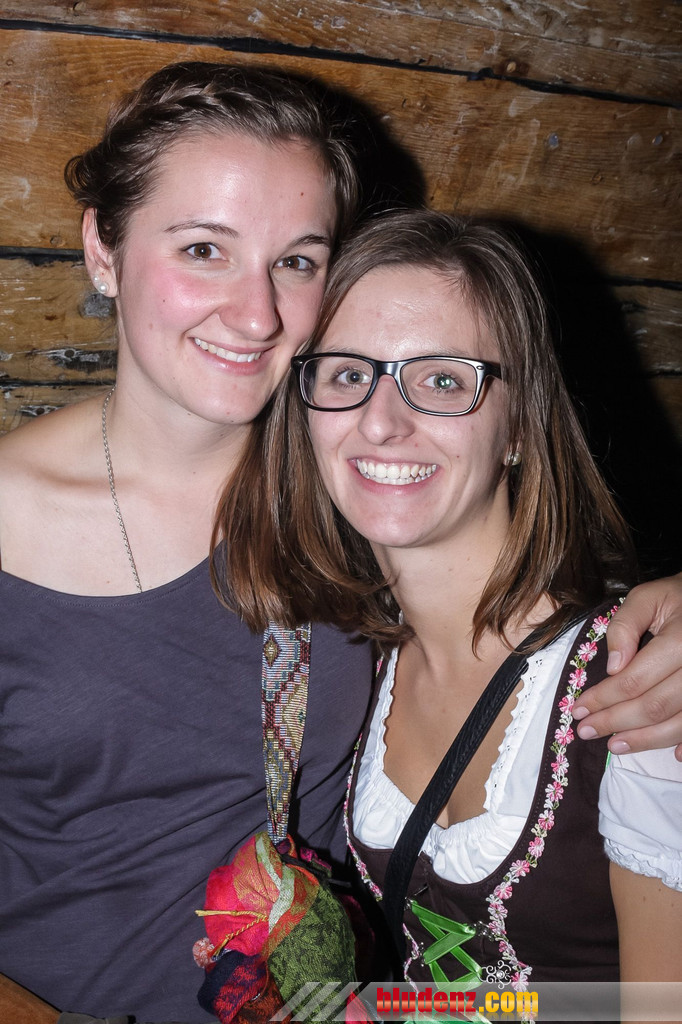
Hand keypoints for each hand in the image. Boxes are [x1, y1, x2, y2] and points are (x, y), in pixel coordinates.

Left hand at [572, 574, 681, 759]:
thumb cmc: (676, 598)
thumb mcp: (647, 597)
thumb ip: (625, 626)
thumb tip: (613, 666)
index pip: (635, 679)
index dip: (604, 698)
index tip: (578, 708)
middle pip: (655, 706)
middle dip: (615, 722)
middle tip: (586, 730)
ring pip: (678, 723)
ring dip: (645, 740)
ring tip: (614, 745)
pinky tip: (675, 756)